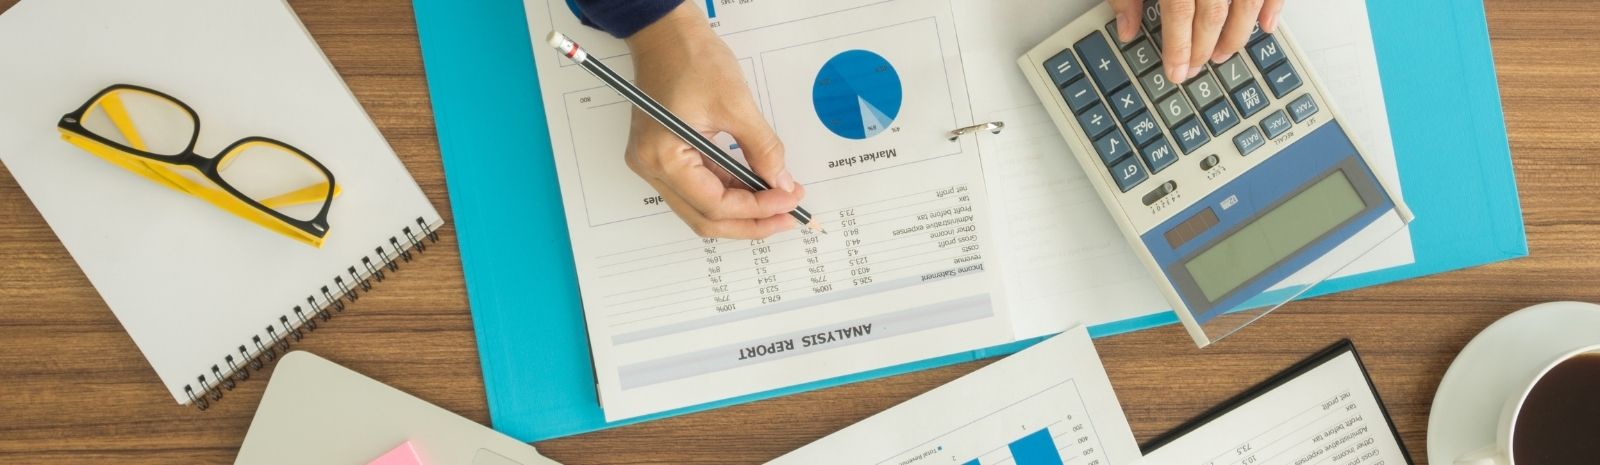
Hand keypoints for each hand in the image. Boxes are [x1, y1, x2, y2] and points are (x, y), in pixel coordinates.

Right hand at [624, 3, 803, 238]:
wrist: (667, 34)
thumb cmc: (691, 58)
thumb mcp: (736, 104)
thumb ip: (762, 149)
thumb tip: (782, 183)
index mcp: (663, 156)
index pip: (714, 204)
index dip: (756, 209)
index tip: (789, 202)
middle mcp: (651, 167)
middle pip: (704, 217)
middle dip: (750, 221)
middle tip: (787, 217)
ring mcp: (654, 163)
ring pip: (701, 206)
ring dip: (741, 209)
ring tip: (778, 203)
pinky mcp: (664, 155)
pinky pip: (699, 186)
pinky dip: (729, 190)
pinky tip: (757, 187)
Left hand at [1109, 0, 1285, 83]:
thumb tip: (1125, 30)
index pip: (1180, 17)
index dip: (1178, 49)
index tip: (1176, 73)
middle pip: (1213, 15)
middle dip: (1204, 48)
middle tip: (1195, 69)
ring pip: (1246, 3)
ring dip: (1237, 34)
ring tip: (1222, 54)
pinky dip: (1274, 6)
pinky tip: (1268, 27)